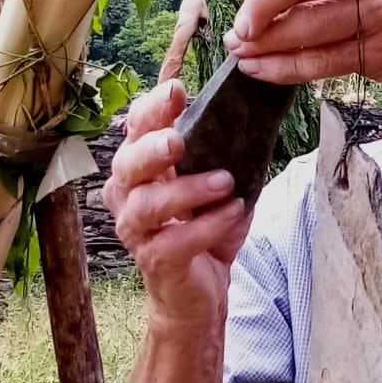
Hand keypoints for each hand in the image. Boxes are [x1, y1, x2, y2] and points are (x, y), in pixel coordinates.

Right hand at [101, 79, 252, 326]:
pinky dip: (205, 227)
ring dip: (187, 189)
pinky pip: (173, 242)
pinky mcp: (155, 261)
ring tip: (225, 182)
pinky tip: (232, 213)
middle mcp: (129, 195)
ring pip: (146, 204)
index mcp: (142, 168)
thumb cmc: (205, 230)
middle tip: (179, 139)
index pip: (135, 130)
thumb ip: (222, 153)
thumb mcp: (217, 186)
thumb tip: (254, 114)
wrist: (201, 291)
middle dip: (152, 148)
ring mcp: (137, 230)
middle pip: (127, 164)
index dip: (151, 110)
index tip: (176, 91)